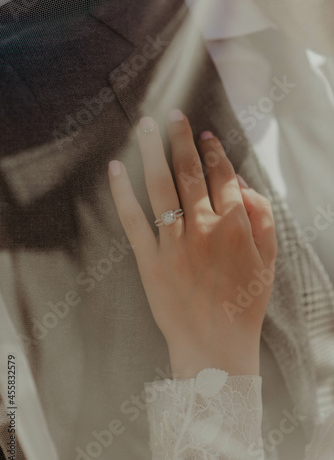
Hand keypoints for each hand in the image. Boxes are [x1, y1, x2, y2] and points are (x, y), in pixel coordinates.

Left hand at [108, 110, 276, 377]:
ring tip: (146, 125)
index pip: (222, 175)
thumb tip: (239, 182)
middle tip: (174, 114)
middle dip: (181, 138)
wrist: (216, 345)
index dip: (213, 151)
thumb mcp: (269, 259)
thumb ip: (261, 216)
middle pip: (190, 172)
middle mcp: (204, 227)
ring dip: (153, 151)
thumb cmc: (245, 303)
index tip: (205, 135)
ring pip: (160, 186)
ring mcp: (174, 243)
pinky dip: (121, 192)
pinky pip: (133, 220)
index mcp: (236, 225)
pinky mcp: (150, 261)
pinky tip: (115, 167)